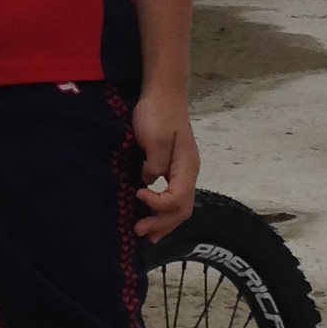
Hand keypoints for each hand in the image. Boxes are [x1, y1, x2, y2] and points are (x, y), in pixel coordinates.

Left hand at [132, 90, 199, 241]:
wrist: (163, 92)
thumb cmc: (158, 112)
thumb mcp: (154, 137)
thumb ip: (154, 164)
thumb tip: (148, 182)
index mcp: (187, 166)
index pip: (176, 199)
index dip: (157, 204)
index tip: (137, 193)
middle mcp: (189, 172)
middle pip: (181, 209)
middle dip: (162, 224)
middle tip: (139, 231)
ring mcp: (183, 171)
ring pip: (179, 206)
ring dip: (163, 222)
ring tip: (147, 234)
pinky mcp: (173, 167)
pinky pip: (172, 196)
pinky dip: (163, 210)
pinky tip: (150, 214)